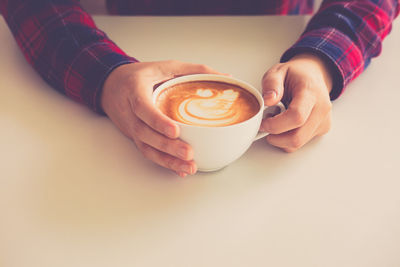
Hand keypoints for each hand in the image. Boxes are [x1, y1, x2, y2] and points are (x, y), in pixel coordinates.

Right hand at [101, 60, 222, 176]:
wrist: (111, 86)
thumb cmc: (140, 76)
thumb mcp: (165, 66)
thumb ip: (194, 70)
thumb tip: (225, 76)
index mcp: (135, 89)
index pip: (143, 107)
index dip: (157, 121)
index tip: (175, 131)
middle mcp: (130, 111)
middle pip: (145, 133)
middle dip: (167, 146)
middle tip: (189, 153)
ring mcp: (132, 127)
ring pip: (146, 147)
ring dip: (167, 160)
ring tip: (189, 167)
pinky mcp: (136, 138)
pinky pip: (148, 153)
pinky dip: (164, 163)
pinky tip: (180, 170)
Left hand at [261, 53, 332, 151]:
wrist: (314, 75)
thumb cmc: (295, 74)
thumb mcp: (278, 71)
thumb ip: (271, 84)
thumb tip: (269, 101)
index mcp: (311, 92)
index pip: (296, 117)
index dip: (275, 125)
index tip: (263, 123)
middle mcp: (321, 109)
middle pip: (297, 137)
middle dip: (275, 137)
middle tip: (265, 125)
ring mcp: (323, 121)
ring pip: (297, 143)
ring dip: (280, 138)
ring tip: (276, 121)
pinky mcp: (322, 130)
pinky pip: (300, 143)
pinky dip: (287, 139)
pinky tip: (285, 125)